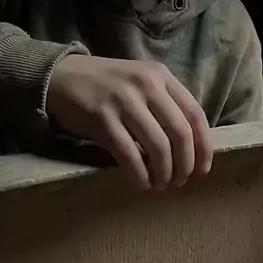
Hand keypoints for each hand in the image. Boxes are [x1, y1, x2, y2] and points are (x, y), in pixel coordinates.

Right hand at [46, 55, 212, 190]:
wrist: (59, 77)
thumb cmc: (104, 88)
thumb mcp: (139, 86)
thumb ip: (164, 107)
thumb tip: (188, 149)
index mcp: (160, 76)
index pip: (195, 115)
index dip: (203, 148)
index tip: (201, 171)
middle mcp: (145, 85)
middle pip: (180, 134)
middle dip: (184, 165)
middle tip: (179, 183)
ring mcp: (123, 100)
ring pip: (158, 147)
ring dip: (164, 174)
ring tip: (160, 185)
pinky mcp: (102, 118)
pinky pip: (130, 155)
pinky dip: (140, 175)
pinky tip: (141, 184)